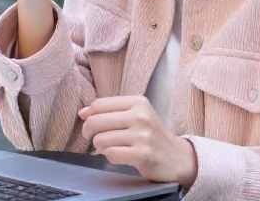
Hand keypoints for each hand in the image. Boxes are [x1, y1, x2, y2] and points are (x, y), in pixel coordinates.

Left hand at [79, 96, 197, 188]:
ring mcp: (143, 136)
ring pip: (101, 140)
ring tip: (113, 148)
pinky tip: (121, 156)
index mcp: (138, 102)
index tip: (90, 125)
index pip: (99, 104)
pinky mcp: (143, 154)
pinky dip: (111, 157)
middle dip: (89, 133)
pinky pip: (111, 154)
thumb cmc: (151, 135)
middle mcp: (141, 116)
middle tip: (95, 139)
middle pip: (96, 121)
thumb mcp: (136, 115)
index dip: (88, 116)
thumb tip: (82, 113)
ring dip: (101, 148)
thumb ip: (110, 111)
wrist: (177, 157)